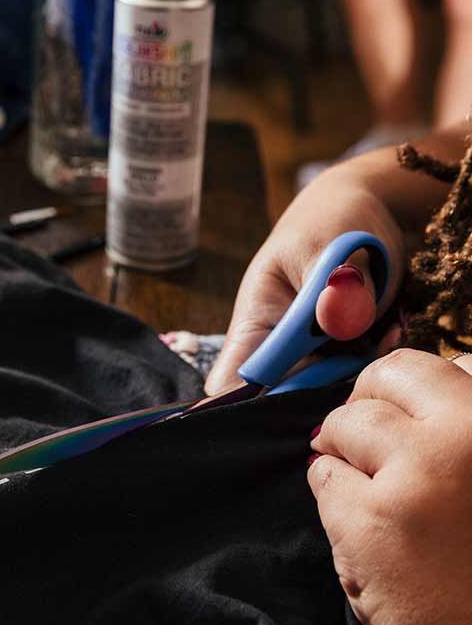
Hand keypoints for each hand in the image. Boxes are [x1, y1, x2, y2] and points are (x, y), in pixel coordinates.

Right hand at [204, 162, 406, 394]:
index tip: (301, 398)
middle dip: (327, 392)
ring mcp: (314, 358)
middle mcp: (279, 351)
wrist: (367, 214)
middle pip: (288, 402)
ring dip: (360, 374)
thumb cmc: (331, 221)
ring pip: (331, 394)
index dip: (255, 410)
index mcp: (254, 325)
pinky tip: (391, 329)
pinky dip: (381, 361)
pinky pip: (363, 378)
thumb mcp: (328, 246)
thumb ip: (332, 290)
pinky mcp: (346, 358)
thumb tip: (336, 326)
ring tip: (383, 328)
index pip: (233, 386)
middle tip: (361, 350)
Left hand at [309, 350, 471, 624]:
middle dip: (360, 410)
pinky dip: (332, 498)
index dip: (392, 391)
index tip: (389, 418)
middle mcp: (464, 436)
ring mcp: (415, 475)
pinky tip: (362, 532)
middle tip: (365, 449)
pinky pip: (323, 478)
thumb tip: (412, 382)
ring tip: (371, 498)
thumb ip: (458, 429)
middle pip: (376, 383)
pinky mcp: (370, 520)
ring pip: (341, 427)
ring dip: (343, 456)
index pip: (421, 367)